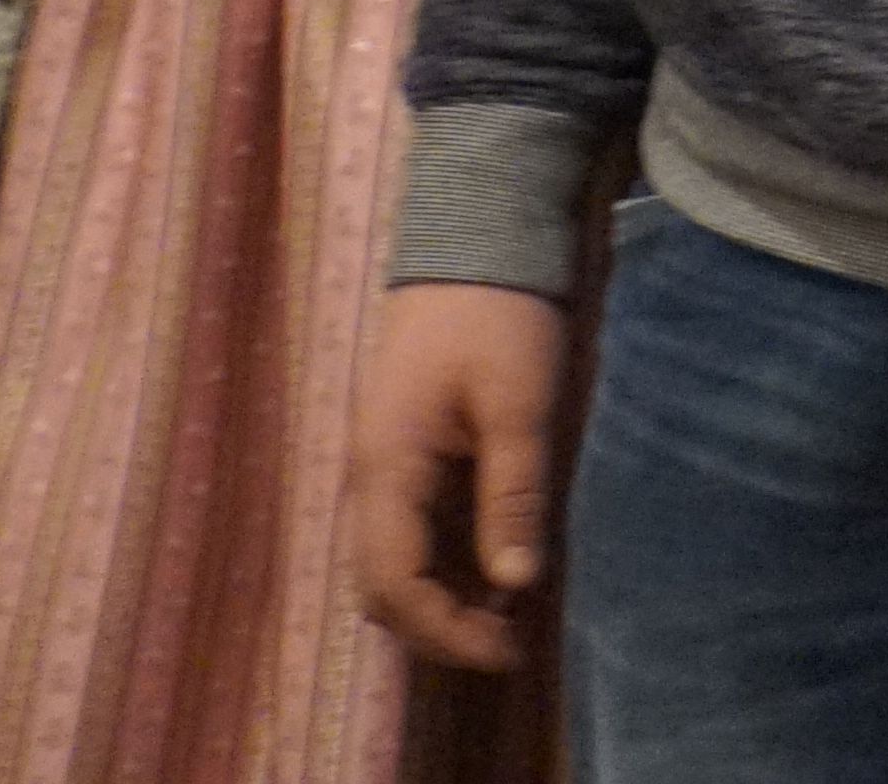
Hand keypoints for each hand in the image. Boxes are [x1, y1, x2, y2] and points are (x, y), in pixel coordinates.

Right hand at [346, 282, 569, 671]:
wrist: (472, 236)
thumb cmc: (497, 313)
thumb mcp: (517, 402)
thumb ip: (514, 491)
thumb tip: (515, 582)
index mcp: (386, 469)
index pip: (392, 584)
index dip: (444, 630)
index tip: (505, 650)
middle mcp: (370, 477)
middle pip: (383, 584)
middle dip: (440, 625)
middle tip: (511, 641)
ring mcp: (383, 464)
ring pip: (394, 559)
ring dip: (441, 596)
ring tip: (509, 612)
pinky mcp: (406, 450)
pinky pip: (412, 527)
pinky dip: (446, 560)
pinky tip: (497, 560)